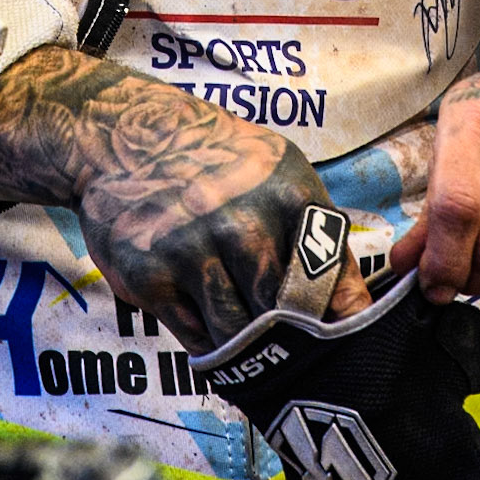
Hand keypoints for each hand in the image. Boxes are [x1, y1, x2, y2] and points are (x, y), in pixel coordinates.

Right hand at [0, 46, 369, 348]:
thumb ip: (317, 234)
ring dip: (242, 342)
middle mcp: (243, 223)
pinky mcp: (149, 274)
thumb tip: (355, 309)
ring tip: (238, 324)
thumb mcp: (276, 173)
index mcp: (289, 195)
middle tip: (285, 344)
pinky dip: (204, 336)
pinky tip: (201, 311)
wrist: (124, 134)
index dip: (337, 321)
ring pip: (238, 333)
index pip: (331, 282)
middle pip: (284, 316)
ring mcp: (193, 250)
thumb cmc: (215, 160)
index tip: (338, 345)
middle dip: (287, 338)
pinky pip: (194, 335)